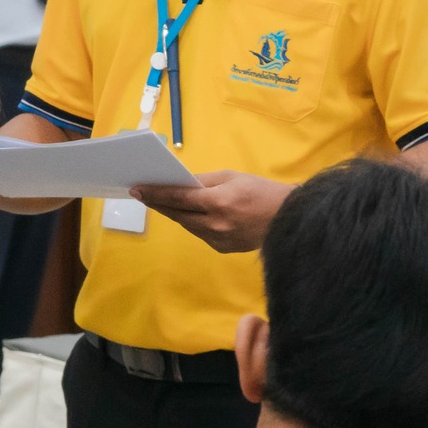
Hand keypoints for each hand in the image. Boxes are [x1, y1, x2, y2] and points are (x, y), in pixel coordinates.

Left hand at [131, 170, 292, 253]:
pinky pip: (200, 233)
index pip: (179, 196)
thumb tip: (182, 183)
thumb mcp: (234, 177)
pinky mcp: (223, 249)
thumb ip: (205, 182)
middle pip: (178, 213)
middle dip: (159, 204)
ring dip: (174, 213)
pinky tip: (186, 214)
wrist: (290, 222)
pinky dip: (192, 222)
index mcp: (218, 202)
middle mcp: (215, 224)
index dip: (156, 193)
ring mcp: (218, 240)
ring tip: (160, 203)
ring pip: (187, 225)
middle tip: (141, 195)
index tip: (137, 189)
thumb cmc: (263, 192)